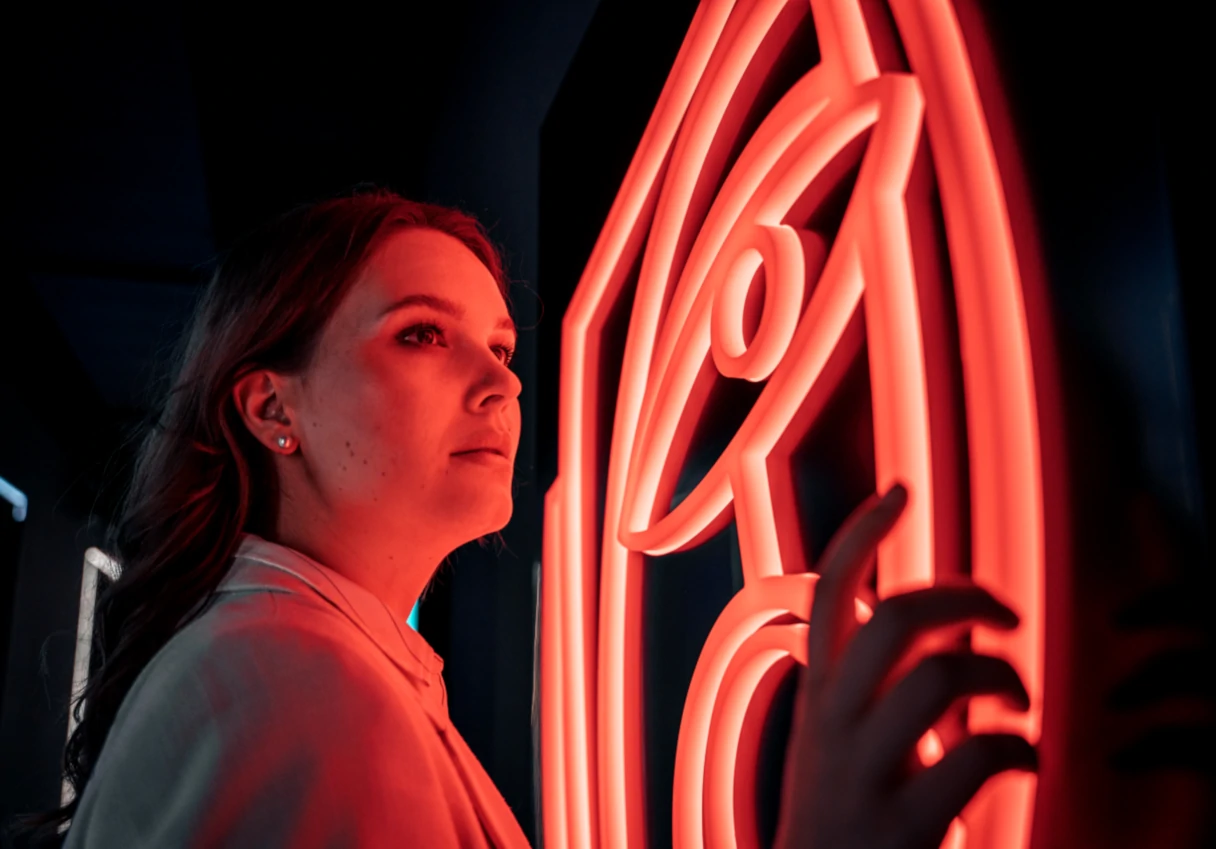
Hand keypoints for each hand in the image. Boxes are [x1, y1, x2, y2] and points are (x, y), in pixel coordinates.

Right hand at [774, 484, 1036, 848]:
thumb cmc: (836, 810)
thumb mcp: (826, 734)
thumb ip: (857, 680)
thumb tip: (906, 624)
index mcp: (817, 691)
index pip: (827, 590)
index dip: (861, 532)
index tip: (897, 491)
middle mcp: (832, 721)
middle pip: (894, 620)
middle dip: (963, 598)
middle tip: (1004, 613)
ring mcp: (865, 771)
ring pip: (939, 678)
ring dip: (1000, 676)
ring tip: (1018, 699)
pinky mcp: (903, 822)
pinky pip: (977, 757)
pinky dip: (1020, 746)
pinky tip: (1027, 756)